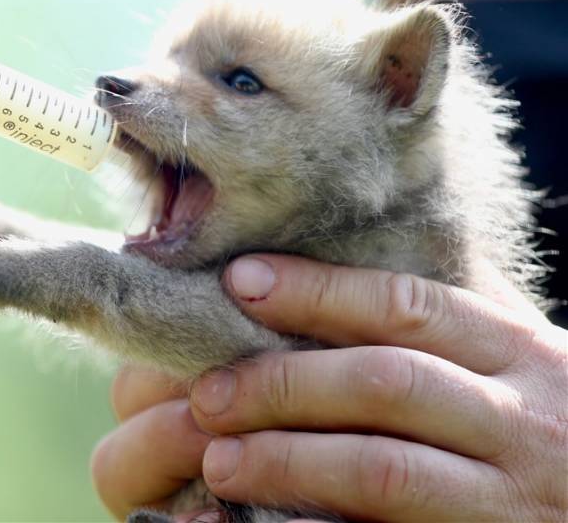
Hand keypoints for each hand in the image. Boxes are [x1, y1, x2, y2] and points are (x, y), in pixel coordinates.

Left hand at [92, 256, 567, 521]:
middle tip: (207, 392)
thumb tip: (353, 246)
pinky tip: (268, 521)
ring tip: (219, 459)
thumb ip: (448, 315)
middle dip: (284, 383)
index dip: (316, 290)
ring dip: (288, 460)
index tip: (238, 281)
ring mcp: (510, 497)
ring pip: (383, 470)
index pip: (405, 306)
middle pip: (385, 384)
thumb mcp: (517, 358)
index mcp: (520, 350)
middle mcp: (522, 419)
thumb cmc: (549, 421)